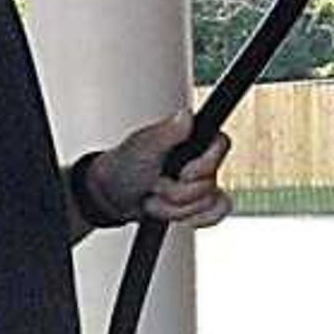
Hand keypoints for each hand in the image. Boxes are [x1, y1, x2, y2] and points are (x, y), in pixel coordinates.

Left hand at [90, 111, 234, 230]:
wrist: (113, 197)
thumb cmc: (124, 167)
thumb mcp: (143, 147)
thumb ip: (167, 132)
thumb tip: (186, 115)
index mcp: (189, 138)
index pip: (221, 145)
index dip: (204, 165)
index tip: (183, 173)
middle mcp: (198, 159)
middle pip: (211, 183)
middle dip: (178, 192)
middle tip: (156, 184)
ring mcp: (199, 183)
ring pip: (208, 203)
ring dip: (174, 207)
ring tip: (156, 197)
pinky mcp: (198, 204)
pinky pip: (215, 214)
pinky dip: (195, 219)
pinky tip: (176, 213)